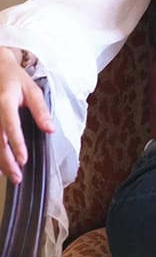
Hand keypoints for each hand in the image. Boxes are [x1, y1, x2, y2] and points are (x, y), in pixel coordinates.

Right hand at [0, 47, 53, 183]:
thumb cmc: (15, 80)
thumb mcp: (32, 90)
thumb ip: (41, 110)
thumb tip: (50, 130)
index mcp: (5, 102)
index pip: (11, 126)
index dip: (16, 144)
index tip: (23, 160)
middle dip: (6, 161)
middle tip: (17, 177)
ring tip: (8, 175)